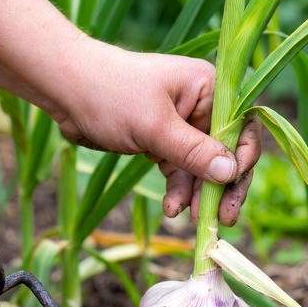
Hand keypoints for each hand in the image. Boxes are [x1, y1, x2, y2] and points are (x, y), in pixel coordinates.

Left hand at [49, 40, 260, 225]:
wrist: (64, 91)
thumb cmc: (109, 94)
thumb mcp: (154, 126)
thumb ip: (193, 152)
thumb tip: (231, 172)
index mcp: (209, 87)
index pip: (242, 126)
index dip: (243, 159)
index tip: (231, 188)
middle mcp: (201, 104)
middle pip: (226, 151)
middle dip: (222, 185)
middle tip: (222, 218)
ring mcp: (182, 125)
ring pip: (202, 167)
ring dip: (198, 193)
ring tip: (189, 218)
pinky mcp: (163, 141)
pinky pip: (181, 170)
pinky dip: (178, 190)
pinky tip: (171, 209)